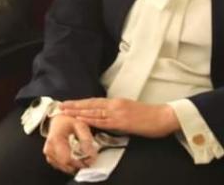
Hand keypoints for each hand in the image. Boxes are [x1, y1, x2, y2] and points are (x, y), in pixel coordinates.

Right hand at [43, 114, 96, 174]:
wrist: (59, 119)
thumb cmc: (68, 121)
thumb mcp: (80, 125)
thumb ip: (86, 140)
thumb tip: (90, 154)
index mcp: (55, 139)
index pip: (67, 159)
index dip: (80, 163)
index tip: (89, 160)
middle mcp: (49, 148)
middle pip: (66, 165)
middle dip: (79, 164)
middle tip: (88, 158)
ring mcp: (48, 153)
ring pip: (64, 167)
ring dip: (75, 165)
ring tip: (82, 156)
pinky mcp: (50, 157)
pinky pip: (61, 166)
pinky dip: (70, 164)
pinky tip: (74, 157)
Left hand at [58, 98, 179, 137]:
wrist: (163, 116)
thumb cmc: (149, 115)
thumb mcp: (129, 109)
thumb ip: (116, 111)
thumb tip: (104, 114)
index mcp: (116, 102)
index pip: (94, 101)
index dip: (80, 102)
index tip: (68, 103)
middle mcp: (114, 105)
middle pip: (90, 104)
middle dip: (74, 105)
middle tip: (60, 106)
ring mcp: (117, 113)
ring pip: (93, 112)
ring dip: (78, 112)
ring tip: (65, 112)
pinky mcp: (122, 122)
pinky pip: (103, 121)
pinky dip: (91, 120)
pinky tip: (81, 119)